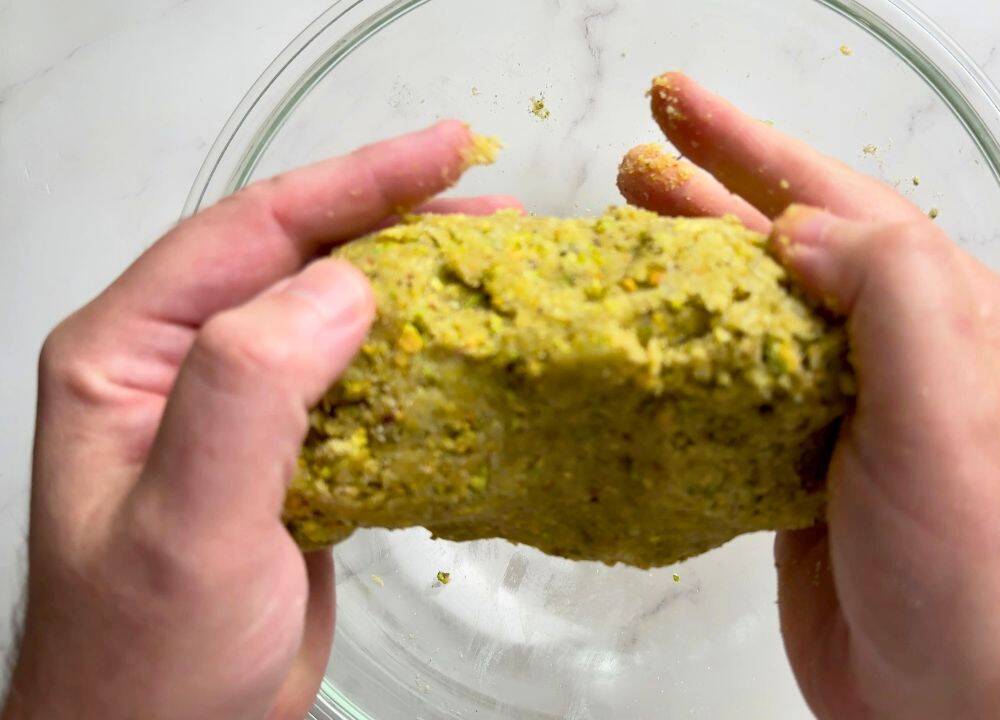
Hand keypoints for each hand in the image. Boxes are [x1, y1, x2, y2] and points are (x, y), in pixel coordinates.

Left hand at [3, 120, 519, 719]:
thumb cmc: (145, 662)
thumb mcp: (189, 522)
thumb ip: (250, 392)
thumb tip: (346, 285)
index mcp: (126, 353)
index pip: (247, 233)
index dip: (353, 182)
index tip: (446, 149)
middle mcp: (178, 364)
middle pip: (296, 258)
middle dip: (394, 222)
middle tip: (492, 203)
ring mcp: (235, 410)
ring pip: (335, 315)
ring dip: (415, 285)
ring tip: (494, 262)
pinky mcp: (288, 455)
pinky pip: (358, 381)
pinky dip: (418, 357)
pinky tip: (466, 349)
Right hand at [619, 73, 999, 718]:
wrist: (969, 702)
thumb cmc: (980, 562)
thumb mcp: (952, 404)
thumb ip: (890, 291)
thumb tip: (802, 231)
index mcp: (939, 314)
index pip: (835, 202)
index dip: (752, 148)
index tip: (679, 110)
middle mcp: (892, 354)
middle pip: (786, 250)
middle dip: (711, 194)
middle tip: (639, 157)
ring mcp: (841, 416)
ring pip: (751, 320)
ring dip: (691, 272)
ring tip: (628, 231)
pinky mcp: (796, 474)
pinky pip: (731, 396)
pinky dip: (684, 362)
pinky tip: (646, 347)